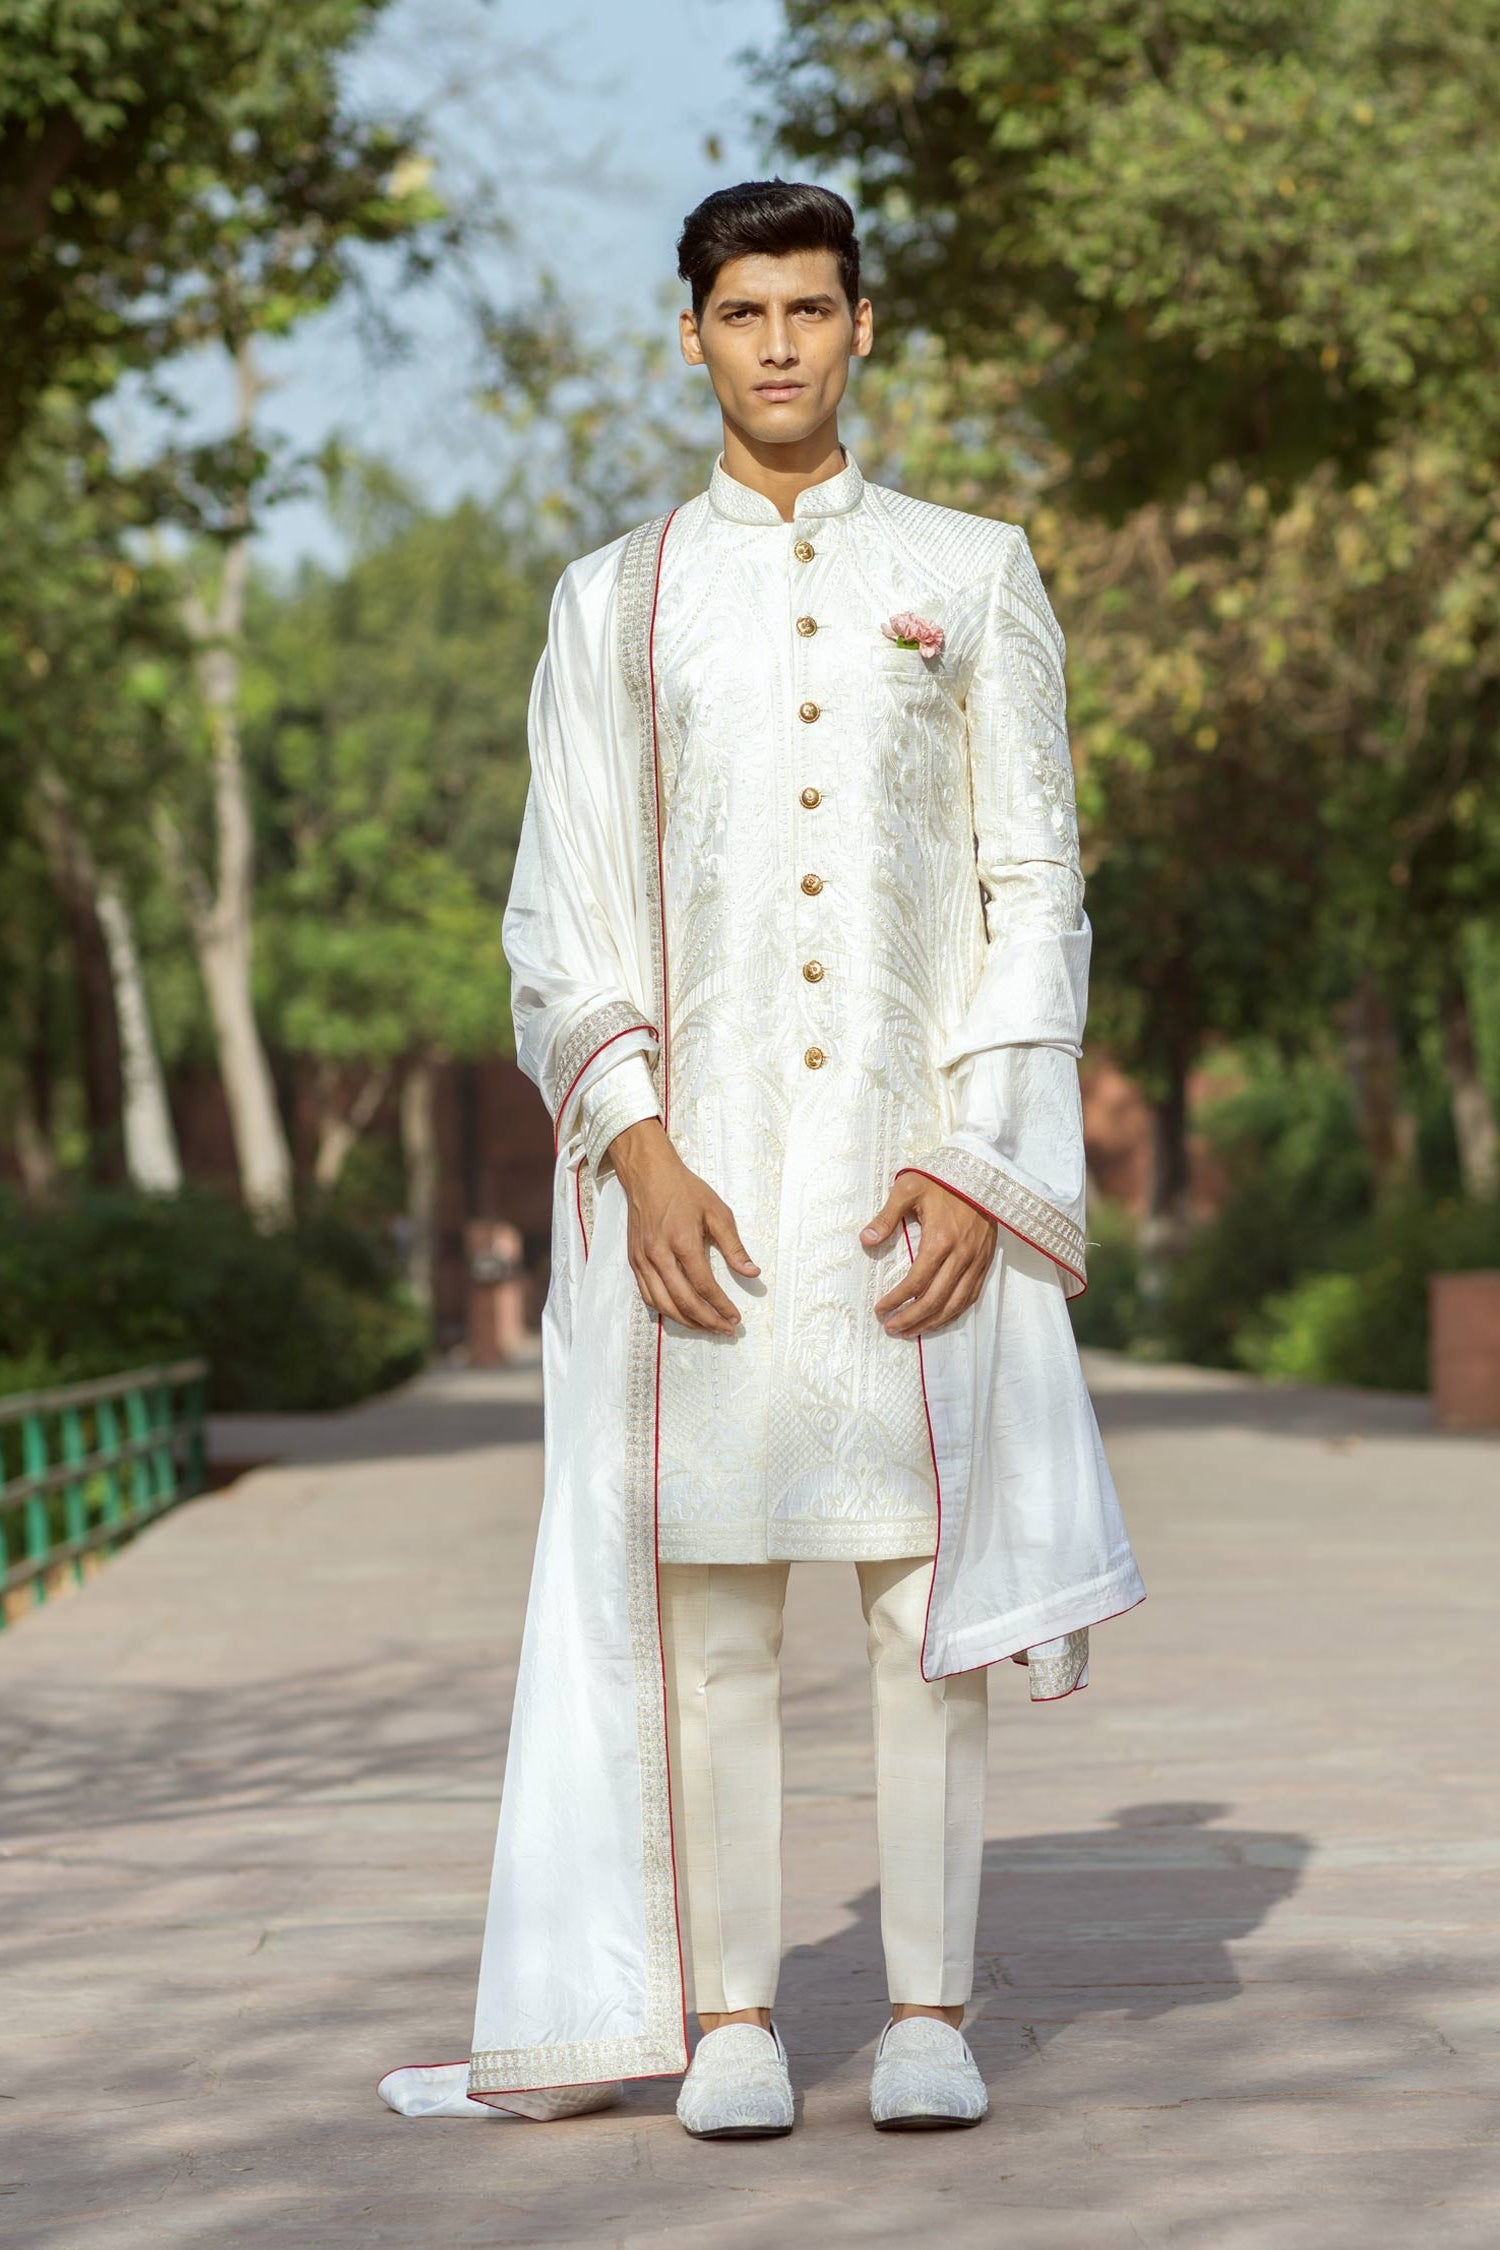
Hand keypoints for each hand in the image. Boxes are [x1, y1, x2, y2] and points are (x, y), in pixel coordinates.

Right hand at [609, 1120, 759, 1333]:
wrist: (648, 1174)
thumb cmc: (685, 1190)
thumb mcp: (717, 1212)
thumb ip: (734, 1246)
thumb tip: (752, 1272)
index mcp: (683, 1242)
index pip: (704, 1285)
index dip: (721, 1306)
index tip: (736, 1318)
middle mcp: (659, 1255)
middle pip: (683, 1301)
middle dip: (706, 1320)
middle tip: (725, 1329)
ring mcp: (643, 1260)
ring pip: (662, 1304)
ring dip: (685, 1321)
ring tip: (705, 1327)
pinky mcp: (634, 1261)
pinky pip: (647, 1295)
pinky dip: (664, 1309)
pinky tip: (679, 1313)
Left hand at [861, 1173, 995, 1337]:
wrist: (981, 1173)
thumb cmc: (941, 1180)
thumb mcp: (908, 1188)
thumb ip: (886, 1216)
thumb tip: (866, 1240)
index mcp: (940, 1240)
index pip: (915, 1283)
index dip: (896, 1301)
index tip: (880, 1310)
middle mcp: (961, 1256)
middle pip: (934, 1301)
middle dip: (911, 1319)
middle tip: (891, 1328)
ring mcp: (976, 1261)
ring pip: (955, 1304)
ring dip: (932, 1322)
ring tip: (910, 1332)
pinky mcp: (985, 1262)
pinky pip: (971, 1296)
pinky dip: (954, 1313)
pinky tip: (939, 1319)